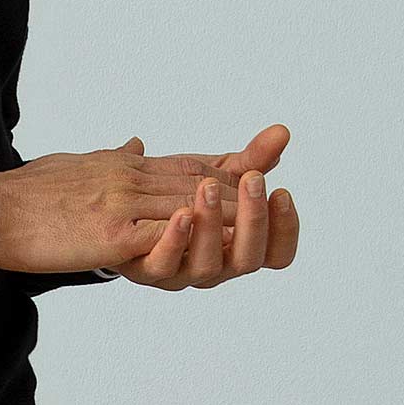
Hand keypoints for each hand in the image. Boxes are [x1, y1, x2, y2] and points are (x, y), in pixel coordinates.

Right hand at [0, 135, 278, 276]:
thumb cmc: (27, 194)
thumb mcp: (76, 164)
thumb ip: (111, 156)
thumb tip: (136, 142)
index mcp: (123, 166)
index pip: (183, 163)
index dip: (222, 168)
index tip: (255, 170)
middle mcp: (129, 178)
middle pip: (195, 181)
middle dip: (237, 188)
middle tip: (274, 193)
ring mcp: (122, 204)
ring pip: (186, 206)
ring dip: (224, 215)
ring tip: (258, 221)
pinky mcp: (109, 233)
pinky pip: (157, 236)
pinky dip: (189, 239)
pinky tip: (211, 246)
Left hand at [111, 124, 297, 287]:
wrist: (118, 211)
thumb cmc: (174, 197)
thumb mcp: (216, 175)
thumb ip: (250, 161)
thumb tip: (282, 132)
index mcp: (237, 247)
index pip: (277, 254)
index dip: (286, 229)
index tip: (282, 192)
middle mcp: (215, 266)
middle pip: (247, 260)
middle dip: (253, 220)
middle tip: (253, 181)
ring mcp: (181, 272)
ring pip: (207, 267)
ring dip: (212, 225)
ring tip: (209, 187)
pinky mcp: (145, 269)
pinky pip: (163, 264)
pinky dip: (174, 240)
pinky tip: (181, 212)